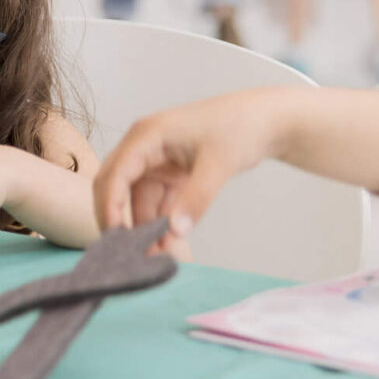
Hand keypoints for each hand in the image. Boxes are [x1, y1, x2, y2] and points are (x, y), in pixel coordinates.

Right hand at [92, 90, 284, 258]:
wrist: (268, 120)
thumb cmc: (241, 128)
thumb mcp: (219, 163)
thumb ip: (196, 198)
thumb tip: (175, 232)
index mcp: (146, 135)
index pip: (115, 173)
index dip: (110, 206)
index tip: (115, 238)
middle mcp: (144, 147)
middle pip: (115, 186)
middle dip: (119, 219)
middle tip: (126, 254)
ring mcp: (156, 161)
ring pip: (137, 200)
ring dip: (144, 227)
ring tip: (156, 257)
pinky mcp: (171, 173)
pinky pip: (157, 202)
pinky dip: (160, 223)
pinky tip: (168, 245)